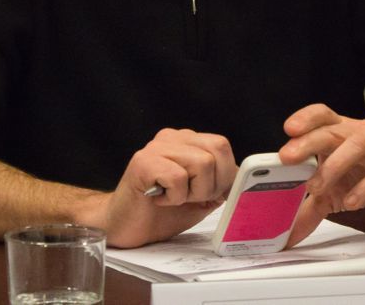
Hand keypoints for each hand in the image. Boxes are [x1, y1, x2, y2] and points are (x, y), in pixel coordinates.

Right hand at [95, 128, 236, 247]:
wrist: (122, 226)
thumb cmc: (159, 213)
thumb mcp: (198, 199)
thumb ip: (218, 185)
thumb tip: (242, 181)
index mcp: (186, 141)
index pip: (222, 146)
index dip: (226, 175)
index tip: (212, 195)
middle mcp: (171, 138)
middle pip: (217, 150)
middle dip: (213, 183)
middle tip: (191, 198)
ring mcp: (156, 148)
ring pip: (202, 163)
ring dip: (193, 192)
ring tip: (173, 198)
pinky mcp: (143, 162)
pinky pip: (178, 177)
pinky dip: (175, 197)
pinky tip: (159, 199)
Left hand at [277, 104, 364, 247]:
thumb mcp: (335, 187)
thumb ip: (311, 207)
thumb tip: (288, 233)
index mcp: (339, 131)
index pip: (322, 115)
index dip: (305, 118)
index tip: (288, 130)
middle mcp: (358, 133)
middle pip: (332, 130)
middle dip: (309, 141)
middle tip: (287, 157)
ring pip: (357, 145)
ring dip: (333, 165)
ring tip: (316, 187)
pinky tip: (351, 203)